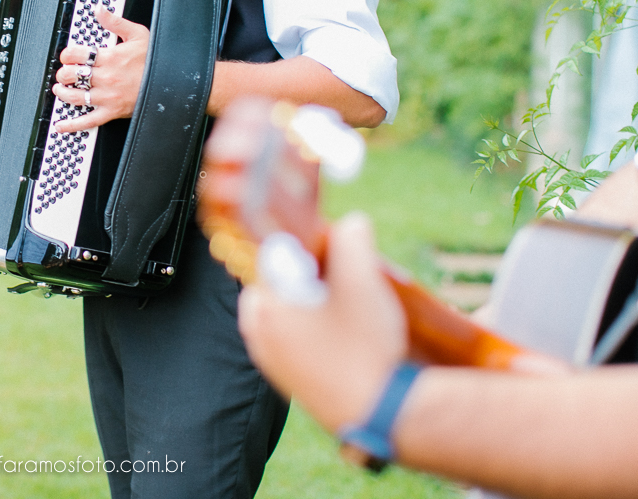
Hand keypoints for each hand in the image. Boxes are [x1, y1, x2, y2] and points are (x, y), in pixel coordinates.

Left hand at [51, 7, 148, 132]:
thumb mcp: (138, 34)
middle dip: (63, 73)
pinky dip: (72, 125)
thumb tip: (99, 10)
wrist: (172, 83)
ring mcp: (107, 96)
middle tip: (64, 73)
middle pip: (71, 75)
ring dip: (62, 93)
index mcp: (109, 57)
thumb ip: (115, 22)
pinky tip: (61, 125)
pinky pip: (88, 121)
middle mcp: (105, 77)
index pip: (76, 54)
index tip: (67, 56)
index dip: (66, 54)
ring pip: (74, 96)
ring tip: (60, 90)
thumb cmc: (156, 60)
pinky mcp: (112, 112)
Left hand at [237, 214, 407, 433]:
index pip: (269, 255)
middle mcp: (257, 335)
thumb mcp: (364, 280)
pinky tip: (343, 335)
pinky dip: (311, 331)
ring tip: (345, 306)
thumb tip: (351, 223)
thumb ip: (353, 239)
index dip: (299, 244)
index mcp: (264, 305)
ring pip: (283, 314)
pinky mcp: (288, 382)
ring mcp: (271, 362)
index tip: (324, 246)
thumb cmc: (365, 345)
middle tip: (336, 277)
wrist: (380, 414)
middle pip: (274, 284)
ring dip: (308, 303)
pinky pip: (292, 342)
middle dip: (302, 274)